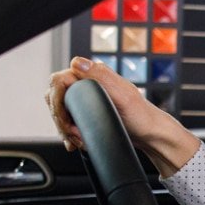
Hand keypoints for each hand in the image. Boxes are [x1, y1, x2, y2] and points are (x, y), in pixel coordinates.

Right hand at [45, 59, 198, 174]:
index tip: (66, 120)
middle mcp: (87, 83)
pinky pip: (68, 119)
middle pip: (55, 96)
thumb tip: (77, 62)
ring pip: (60, 110)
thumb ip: (100, 77)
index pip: (58, 81)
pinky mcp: (86, 111)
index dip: (57, 102)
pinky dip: (68, 133)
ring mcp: (86, 98)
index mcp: (93, 74)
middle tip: (73, 134)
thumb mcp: (123, 95)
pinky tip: (76, 142)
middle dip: (60, 119)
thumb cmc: (141, 116)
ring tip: (77, 141)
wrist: (149, 134)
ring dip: (64, 128)